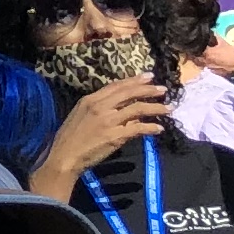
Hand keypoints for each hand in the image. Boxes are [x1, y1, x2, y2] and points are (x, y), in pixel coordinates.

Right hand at [29, 76, 168, 197]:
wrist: (65, 156)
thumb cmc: (71, 138)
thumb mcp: (81, 115)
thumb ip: (100, 109)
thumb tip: (121, 108)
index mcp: (91, 100)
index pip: (116, 86)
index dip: (134, 80)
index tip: (148, 76)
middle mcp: (100, 106)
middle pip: (129, 93)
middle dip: (148, 90)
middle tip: (163, 89)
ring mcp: (108, 121)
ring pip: (137, 108)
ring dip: (155, 107)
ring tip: (168, 108)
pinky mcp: (115, 136)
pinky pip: (137, 128)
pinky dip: (150, 127)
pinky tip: (159, 129)